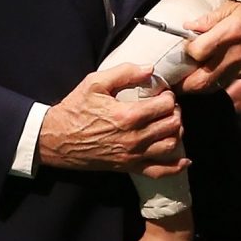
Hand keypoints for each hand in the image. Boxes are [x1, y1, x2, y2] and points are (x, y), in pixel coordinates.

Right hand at [38, 63, 187, 176]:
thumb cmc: (74, 109)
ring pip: (170, 145)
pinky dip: (176, 167)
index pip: (164, 105)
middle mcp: (134, 137)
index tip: (162, 92)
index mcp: (127, 115)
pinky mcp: (128, 167)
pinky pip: (159, 172)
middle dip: (175, 111)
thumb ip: (124, 72)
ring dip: (177, 132)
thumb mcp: (94, 83)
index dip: (169, 96)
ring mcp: (132, 155)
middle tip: (168, 105)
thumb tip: (150, 68)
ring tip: (170, 122)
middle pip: (172, 124)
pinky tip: (184, 160)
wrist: (56, 139)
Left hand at [173, 1, 240, 93]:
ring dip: (197, 86)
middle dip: (183, 84)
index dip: (185, 52)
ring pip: (212, 86)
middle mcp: (234, 55)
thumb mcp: (235, 4)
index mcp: (228, 34)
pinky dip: (214, 80)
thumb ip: (210, 18)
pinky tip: (209, 72)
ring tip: (186, 81)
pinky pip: (226, 81)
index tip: (183, 47)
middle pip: (200, 81)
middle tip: (172, 81)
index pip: (196, 52)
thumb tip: (188, 26)